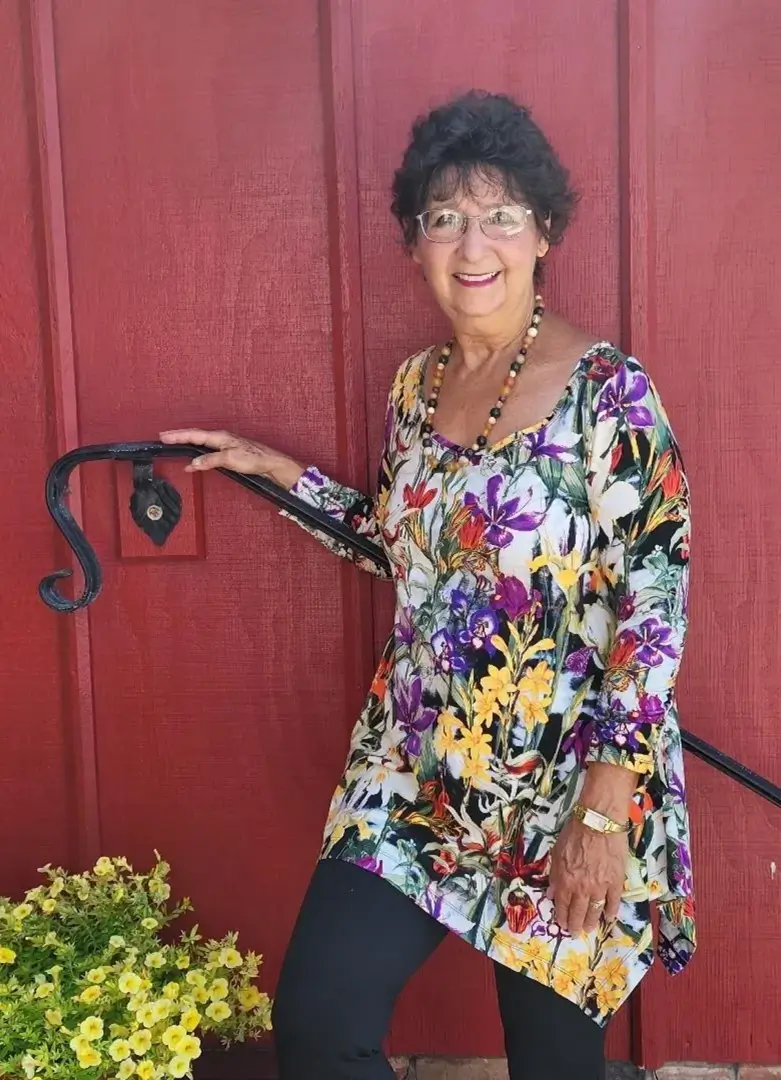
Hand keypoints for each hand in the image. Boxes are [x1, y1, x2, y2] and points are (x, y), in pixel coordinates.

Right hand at [159, 429, 303, 489]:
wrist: (270, 462)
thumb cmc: (253, 459)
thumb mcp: (230, 459)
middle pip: (195, 436)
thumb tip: (193, 463)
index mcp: (219, 437)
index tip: (164, 436)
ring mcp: (224, 445)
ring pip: (200, 442)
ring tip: (173, 444)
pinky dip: (197, 455)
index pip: (194, 435)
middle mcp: (220, 438)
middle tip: (163, 437)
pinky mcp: (228, 452)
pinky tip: (193, 463)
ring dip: (186, 443)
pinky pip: (207, 451)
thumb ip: (210, 460)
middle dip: (179, 436)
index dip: (178, 436)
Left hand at [548, 819, 627, 934]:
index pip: (563, 905)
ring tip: (589, 929)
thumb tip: (551, 893)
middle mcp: (582, 889)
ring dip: (591, 922)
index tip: (562, 924)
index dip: (562, 917)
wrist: (597, 823)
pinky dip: (611, 912)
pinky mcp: (616, 882)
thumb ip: (555, 876)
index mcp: (566, 881)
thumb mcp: (557, 853)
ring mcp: (600, 887)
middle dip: (575, 925)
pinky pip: (614, 902)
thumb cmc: (574, 834)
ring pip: (595, 911)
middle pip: (578, 912)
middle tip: (575, 933)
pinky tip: (609, 918)